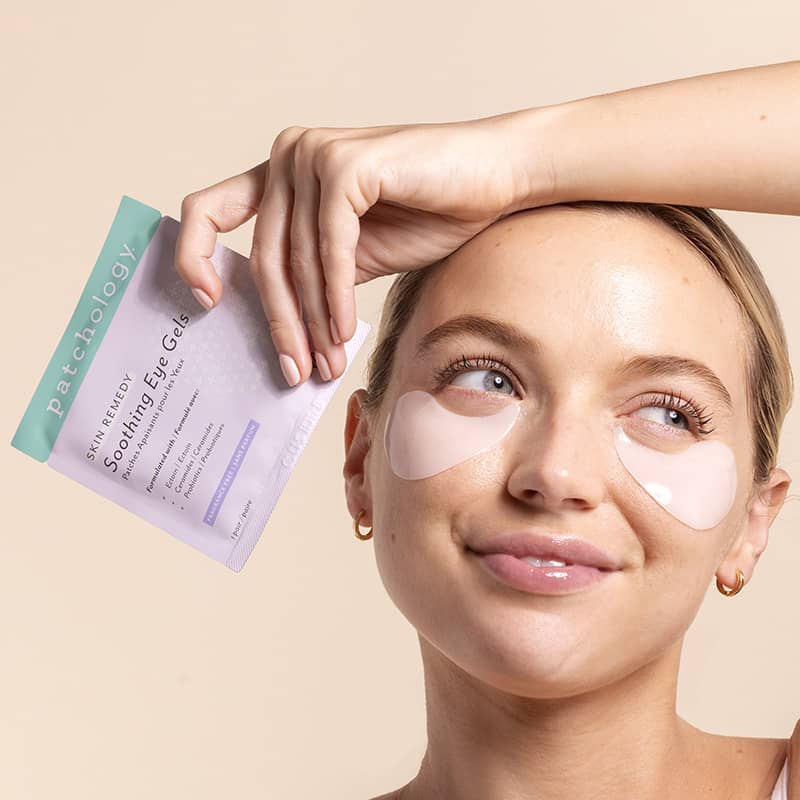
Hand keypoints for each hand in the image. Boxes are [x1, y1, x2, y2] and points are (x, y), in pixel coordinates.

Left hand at [174, 112, 553, 385]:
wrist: (492, 181)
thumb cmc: (428, 214)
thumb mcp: (354, 254)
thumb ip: (313, 276)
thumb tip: (284, 334)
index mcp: (280, 174)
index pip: (209, 210)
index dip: (193, 256)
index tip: (207, 304)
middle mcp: (287, 156)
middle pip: (263, 257)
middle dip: (280, 323)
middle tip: (295, 371)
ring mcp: (313, 155)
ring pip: (297, 261)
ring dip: (312, 322)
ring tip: (326, 363)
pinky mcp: (345, 165)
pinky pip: (330, 250)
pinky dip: (337, 296)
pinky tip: (345, 330)